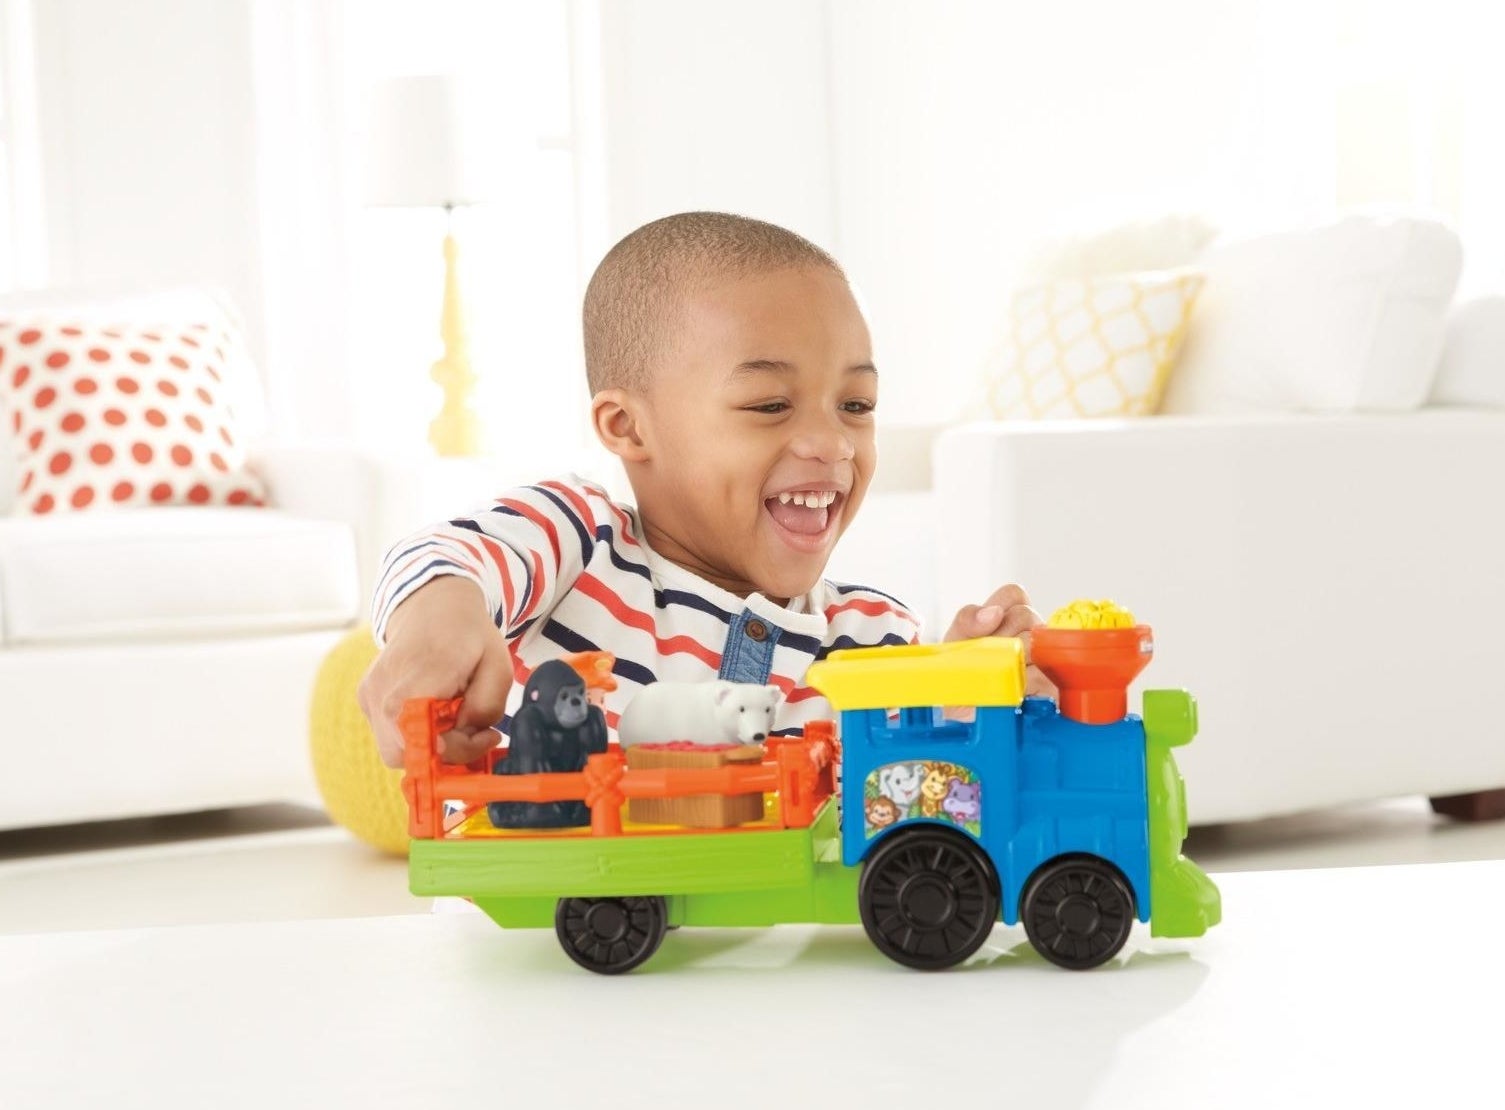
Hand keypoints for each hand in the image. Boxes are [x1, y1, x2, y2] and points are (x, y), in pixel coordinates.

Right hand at [357, 576, 513, 767]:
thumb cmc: (469, 637)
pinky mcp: (365, 699)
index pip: (422, 734)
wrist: (431, 607)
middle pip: (403, 752)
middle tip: (472, 729)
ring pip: (394, 750)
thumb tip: (466, 733)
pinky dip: (415, 735)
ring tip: (453, 716)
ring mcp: (369, 693)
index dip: (453, 749)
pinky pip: (389, 737)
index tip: (484, 734)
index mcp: (422, 673)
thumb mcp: (499, 666)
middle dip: (444, 752)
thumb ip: (488, 705)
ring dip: (430, 745)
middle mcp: (385, 685)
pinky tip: (435, 711)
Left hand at [944, 583, 1055, 697]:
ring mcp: (1044, 660)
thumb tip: (994, 612)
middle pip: (1027, 615)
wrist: (959, 712)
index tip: (985, 627)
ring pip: (1035, 645)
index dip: (1000, 605)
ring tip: (994, 675)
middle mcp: (1030, 634)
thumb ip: (968, 620)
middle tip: (985, 657)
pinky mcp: (1051, 689)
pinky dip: (1020, 684)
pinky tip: (1007, 690)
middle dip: (999, 636)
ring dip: (1009, 661)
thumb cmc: (960, 674)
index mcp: (1008, 617)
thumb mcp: (956, 643)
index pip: (1015, 594)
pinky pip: (1041, 677)